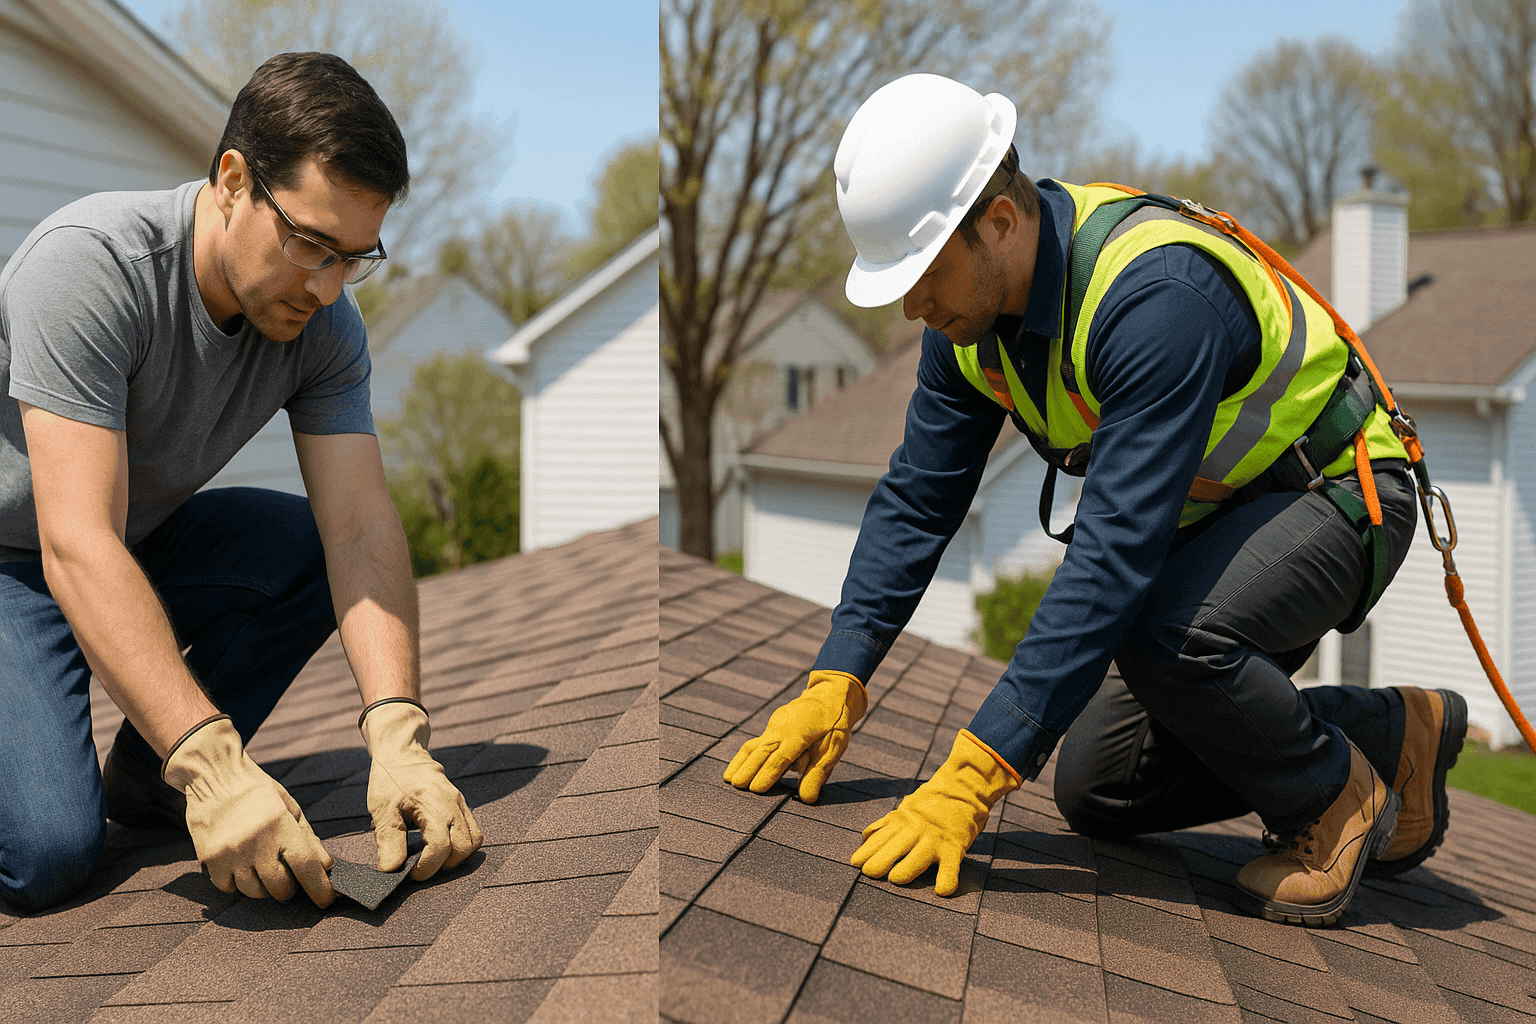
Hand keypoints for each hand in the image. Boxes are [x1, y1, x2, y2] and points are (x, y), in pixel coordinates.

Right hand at [162, 715, 334, 906]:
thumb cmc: (258, 792)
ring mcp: (231, 853)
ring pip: (254, 892)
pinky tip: (240, 866)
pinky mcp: (210, 859)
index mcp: (281, 826)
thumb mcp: (289, 807)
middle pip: (280, 887)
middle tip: (288, 877)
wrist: (215, 776)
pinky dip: (237, 883)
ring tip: (262, 868)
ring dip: (263, 887)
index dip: (319, 888)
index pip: (306, 867)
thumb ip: (308, 837)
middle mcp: (256, 842)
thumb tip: (326, 866)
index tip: (326, 900)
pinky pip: (228, 888)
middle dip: (288, 888)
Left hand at [360, 700, 483, 879]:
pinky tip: (440, 844)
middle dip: (443, 865)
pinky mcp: (462, 805)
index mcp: (433, 805)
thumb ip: (388, 841)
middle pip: (463, 848)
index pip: (440, 847)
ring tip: (432, 857)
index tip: (410, 873)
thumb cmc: (390, 780)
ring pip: (474, 841)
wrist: (403, 754)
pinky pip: (473, 831)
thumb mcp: (383, 810)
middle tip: (421, 866)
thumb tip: (391, 871)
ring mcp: (461, 804)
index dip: (426, 867)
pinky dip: (461, 844)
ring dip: (456, 856)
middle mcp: (453, 805)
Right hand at [724, 670, 866, 801]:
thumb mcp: (833, 748)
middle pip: (761, 752)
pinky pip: (758, 741)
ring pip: (754, 745)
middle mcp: (782, 728)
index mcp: (799, 735)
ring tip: (728, 778)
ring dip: (741, 761)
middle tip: (736, 786)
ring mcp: (775, 724)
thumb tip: (806, 799)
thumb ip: (818, 773)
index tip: (755, 789)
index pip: (780, 758)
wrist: (830, 694)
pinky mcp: (773, 724)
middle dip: (748, 769)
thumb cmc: (834, 724)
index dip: (767, 774)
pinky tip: (738, 765)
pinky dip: (747, 754)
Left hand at [851, 729, 1019, 894]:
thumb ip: (886, 824)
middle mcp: (915, 830)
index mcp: (900, 821)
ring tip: (895, 879)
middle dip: (878, 862)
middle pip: (893, 849)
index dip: (865, 852)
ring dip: (905, 870)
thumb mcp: (904, 809)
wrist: (962, 790)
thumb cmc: (929, 805)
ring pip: (917, 858)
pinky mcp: (954, 849)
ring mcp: (934, 840)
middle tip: (869, 873)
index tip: (854, 863)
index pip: (878, 838)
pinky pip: (950, 868)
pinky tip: (941, 891)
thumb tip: (865, 837)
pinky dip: (946, 880)